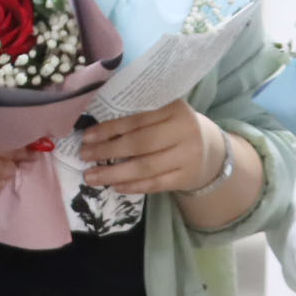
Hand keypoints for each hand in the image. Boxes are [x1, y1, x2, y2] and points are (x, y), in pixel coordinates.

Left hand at [79, 101, 227, 196]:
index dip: (109, 129)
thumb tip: (96, 132)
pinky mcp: (186, 177)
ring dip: (114, 173)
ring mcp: (188, 156)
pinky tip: (115, 186)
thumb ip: (139, 118)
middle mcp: (184, 131)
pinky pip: (155, 184)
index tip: (86, 137)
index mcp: (175, 109)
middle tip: (84, 156)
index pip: (136, 120)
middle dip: (108, 151)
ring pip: (145, 167)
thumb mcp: (164, 115)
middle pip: (140, 144)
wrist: (211, 150)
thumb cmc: (176, 129)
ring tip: (91, 177)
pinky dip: (133, 186)